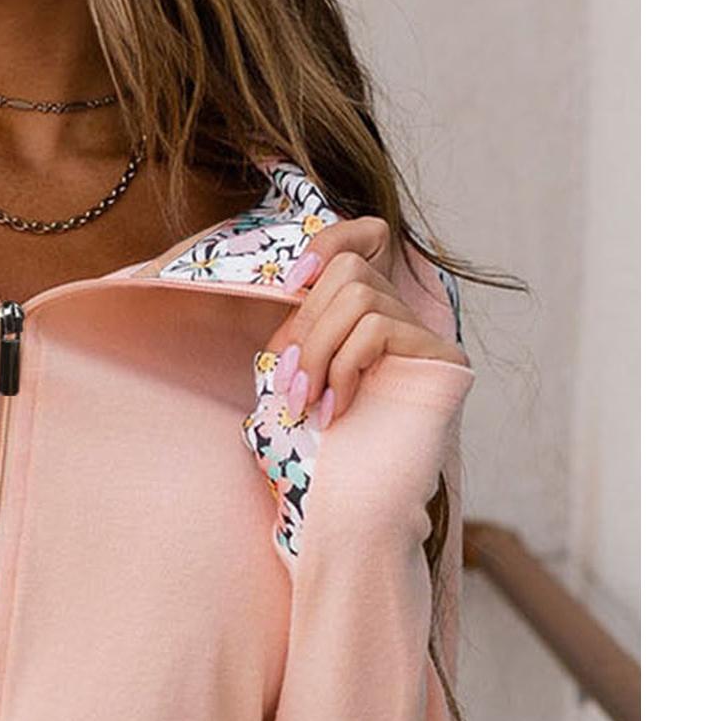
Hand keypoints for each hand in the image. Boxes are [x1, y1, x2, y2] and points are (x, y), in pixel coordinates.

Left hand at [263, 218, 466, 428]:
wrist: (376, 484)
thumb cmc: (338, 434)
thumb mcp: (308, 377)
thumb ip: (298, 342)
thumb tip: (278, 324)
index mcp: (370, 304)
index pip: (360, 237)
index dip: (324, 246)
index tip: (289, 285)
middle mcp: (402, 308)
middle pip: (348, 270)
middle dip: (306, 328)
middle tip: (291, 386)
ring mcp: (424, 329)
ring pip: (359, 297)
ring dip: (320, 352)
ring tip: (311, 402)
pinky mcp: (441, 352)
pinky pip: (377, 328)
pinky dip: (345, 367)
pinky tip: (338, 407)